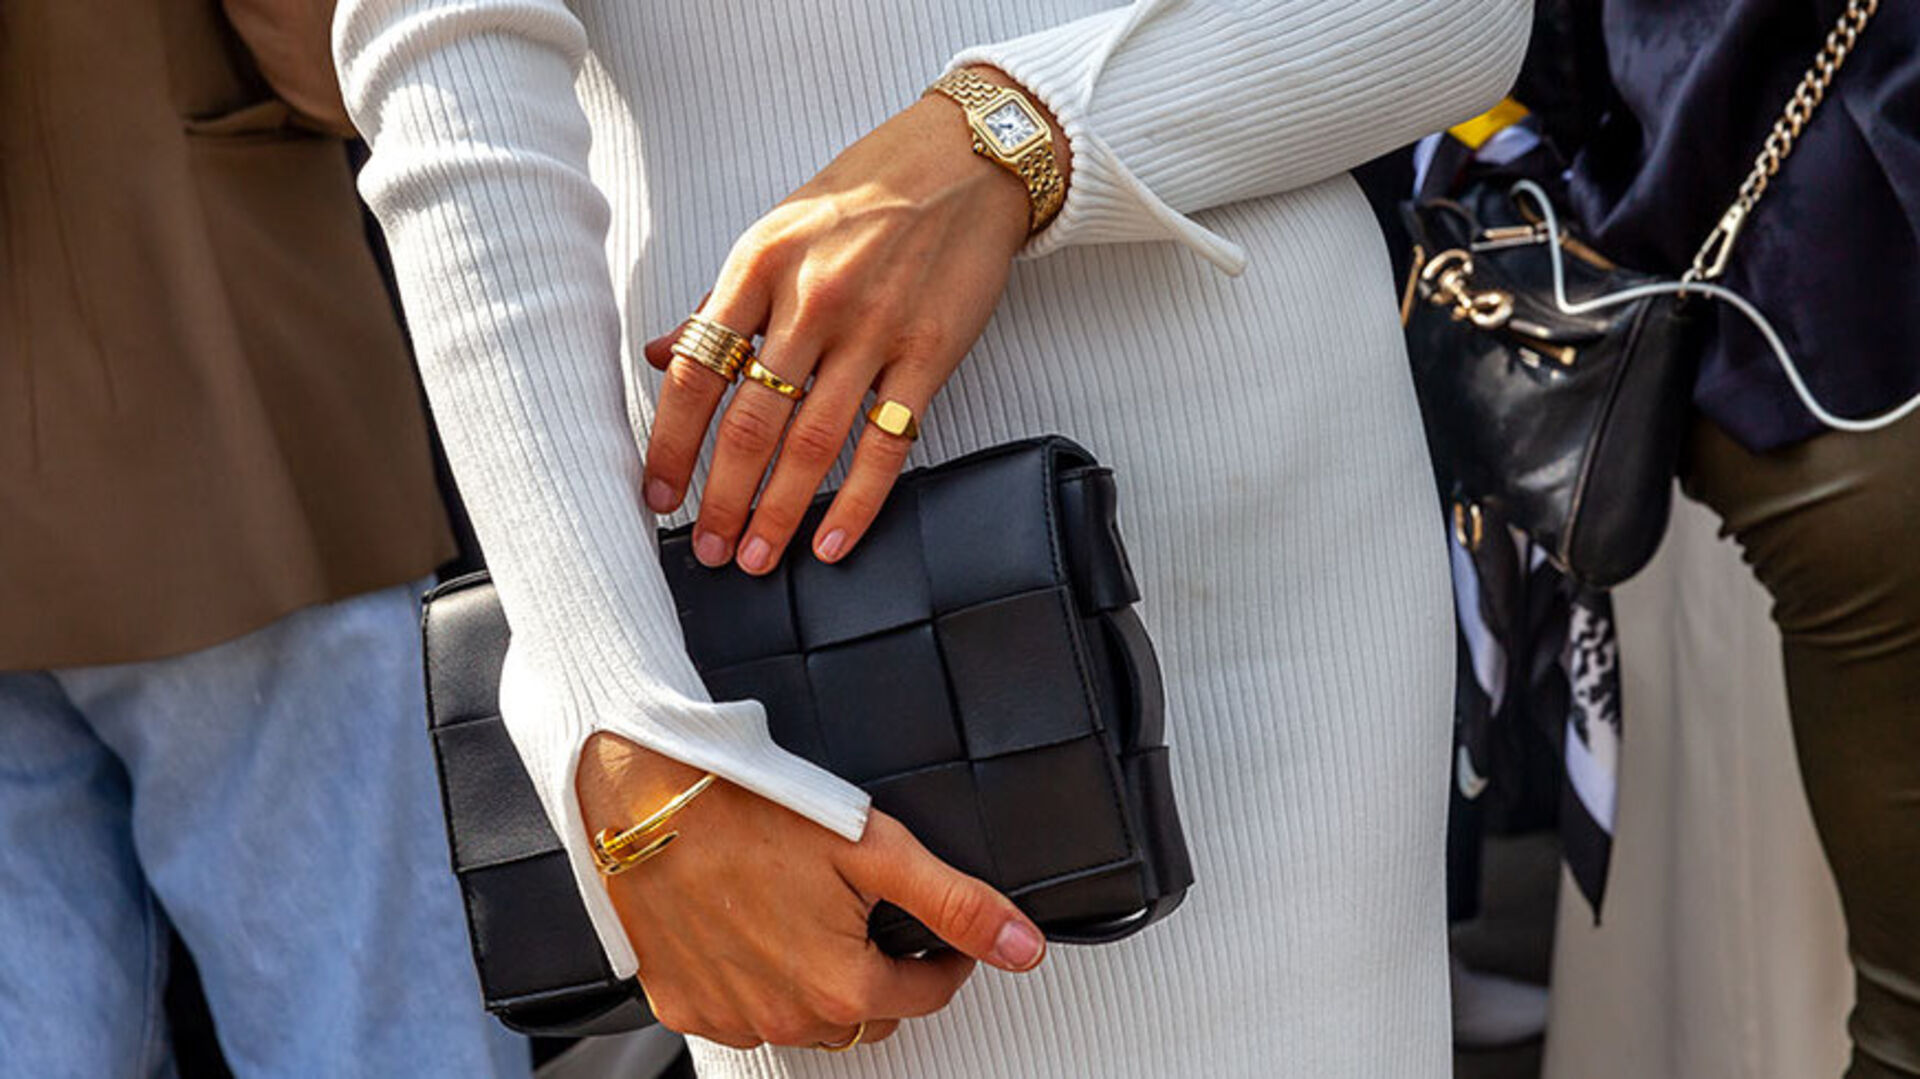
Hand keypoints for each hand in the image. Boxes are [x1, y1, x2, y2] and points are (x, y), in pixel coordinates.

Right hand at [577, 733, 1046, 1048]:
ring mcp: (731, 1017)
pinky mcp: (684, 1004)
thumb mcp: (876, 849)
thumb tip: (1022, 944)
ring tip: (807, 915)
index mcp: (842, 986)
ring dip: (819, 982)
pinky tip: (753, 930)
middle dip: (881, 972)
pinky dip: (756, 983)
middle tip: (865, 912)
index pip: (927, 994)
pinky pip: (740, 1012)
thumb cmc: (750, 810)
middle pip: (866, 1014)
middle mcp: (786, 1016)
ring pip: (805, 1019)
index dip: (943, 956)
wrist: (648, 798)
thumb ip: (956, 903)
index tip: (935, 931)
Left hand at [640, 67, 1067, 574]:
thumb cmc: (865, 193)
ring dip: (780, 512)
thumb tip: (658, 354)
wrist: (965, 160)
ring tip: (758, 558)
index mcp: (758, 267)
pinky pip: (887, 443)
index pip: (697, 373)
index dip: (671, 445)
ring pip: (813, 443)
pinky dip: (858, 501)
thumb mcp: (777, 231)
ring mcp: (873, 330)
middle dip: (724, 499)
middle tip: (710, 552)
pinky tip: (832, 541)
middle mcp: (811, 301)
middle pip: (752, 422)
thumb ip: (720, 301)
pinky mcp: (930, 353)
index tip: (658, 496)